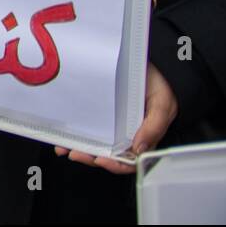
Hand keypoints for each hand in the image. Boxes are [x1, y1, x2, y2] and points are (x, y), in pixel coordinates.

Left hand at [54, 65, 178, 173]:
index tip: (101, 160)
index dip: (115, 165)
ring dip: (79, 148)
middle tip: (75, 153)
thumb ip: (154, 126)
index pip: (129, 160)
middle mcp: (125, 134)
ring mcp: (111, 124)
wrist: (148, 61)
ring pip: (94, 142)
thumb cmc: (160, 84)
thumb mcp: (163, 104)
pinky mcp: (99, 113)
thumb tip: (139, 149)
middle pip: (107, 154)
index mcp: (143, 137)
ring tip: (63, 147)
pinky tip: (63, 136)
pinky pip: (86, 126)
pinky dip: (74, 133)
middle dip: (90, 157)